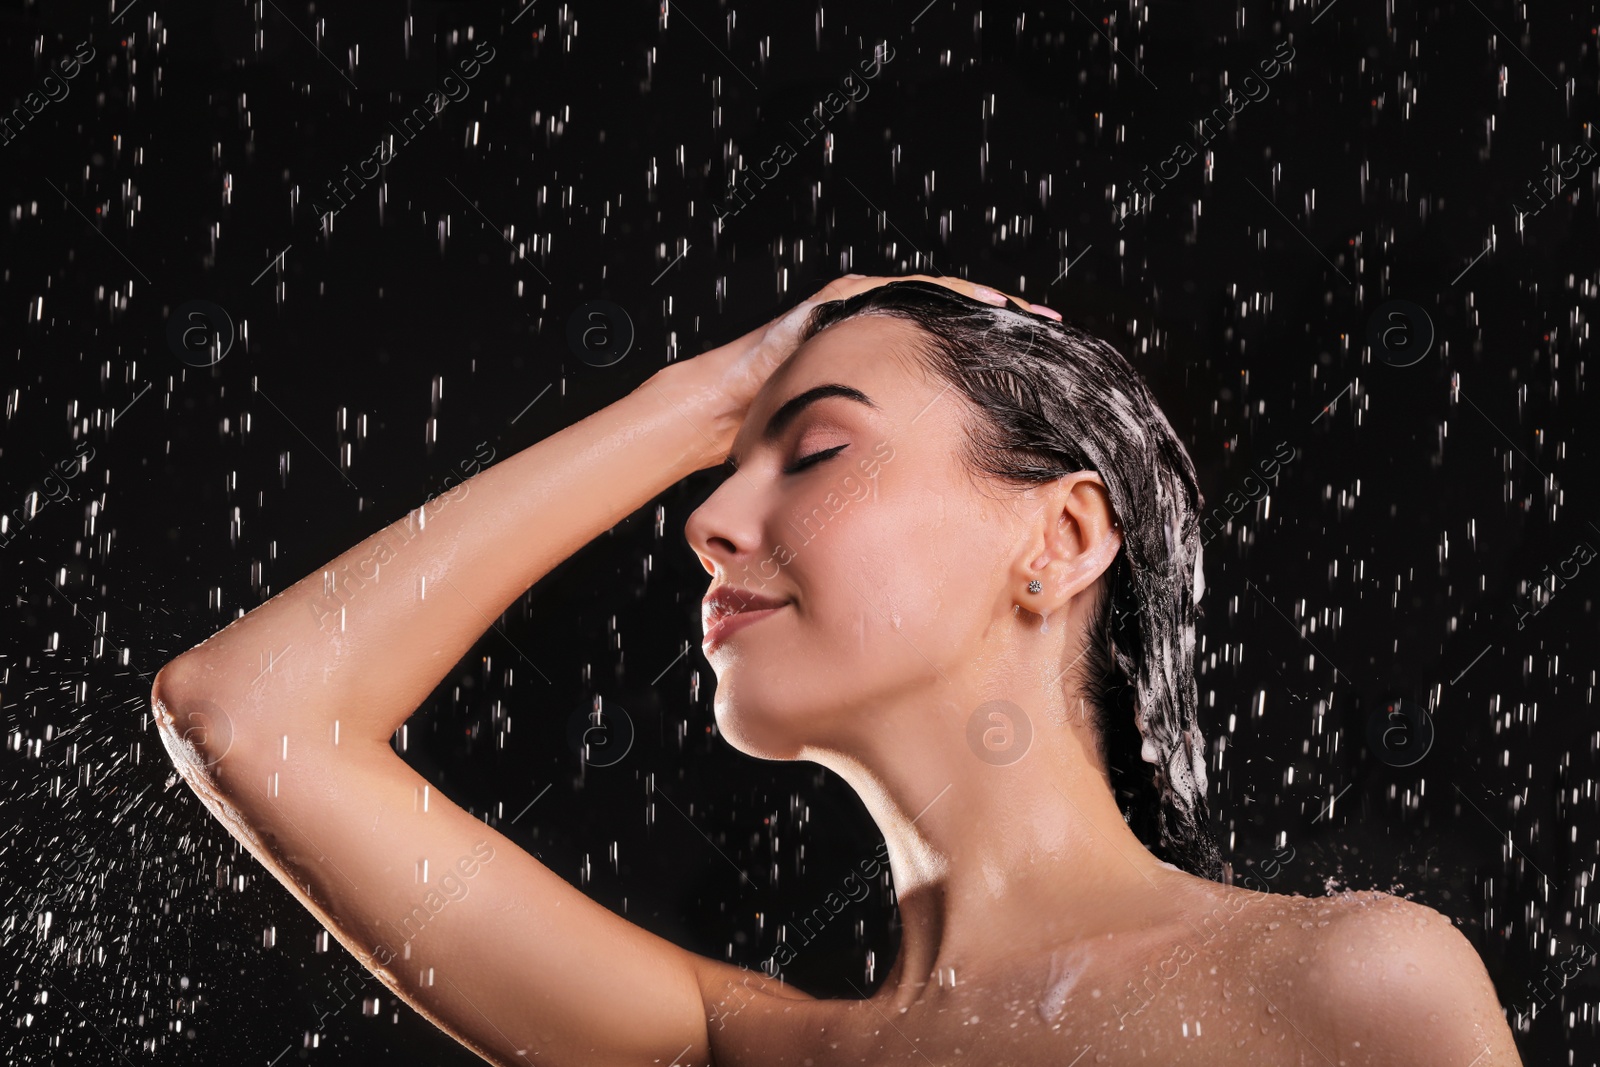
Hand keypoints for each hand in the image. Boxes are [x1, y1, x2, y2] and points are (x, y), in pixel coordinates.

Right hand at [664, 274, 1057, 460]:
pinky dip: (945, 296)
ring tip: (1029, 318)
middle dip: (1003, 329)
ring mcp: (854, 316)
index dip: (996, 365)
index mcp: (881, 374)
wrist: (716, 419)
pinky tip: (984, 304)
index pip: (951, 360)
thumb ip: (888, 468)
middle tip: (1056, 339)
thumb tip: (945, 511)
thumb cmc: (777, 448)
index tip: (1046, 378)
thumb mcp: (851, 460)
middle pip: (951, 325)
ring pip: (933, 301)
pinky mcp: (836, 305)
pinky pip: (903, 293)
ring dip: (983, 307)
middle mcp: (873, 340)